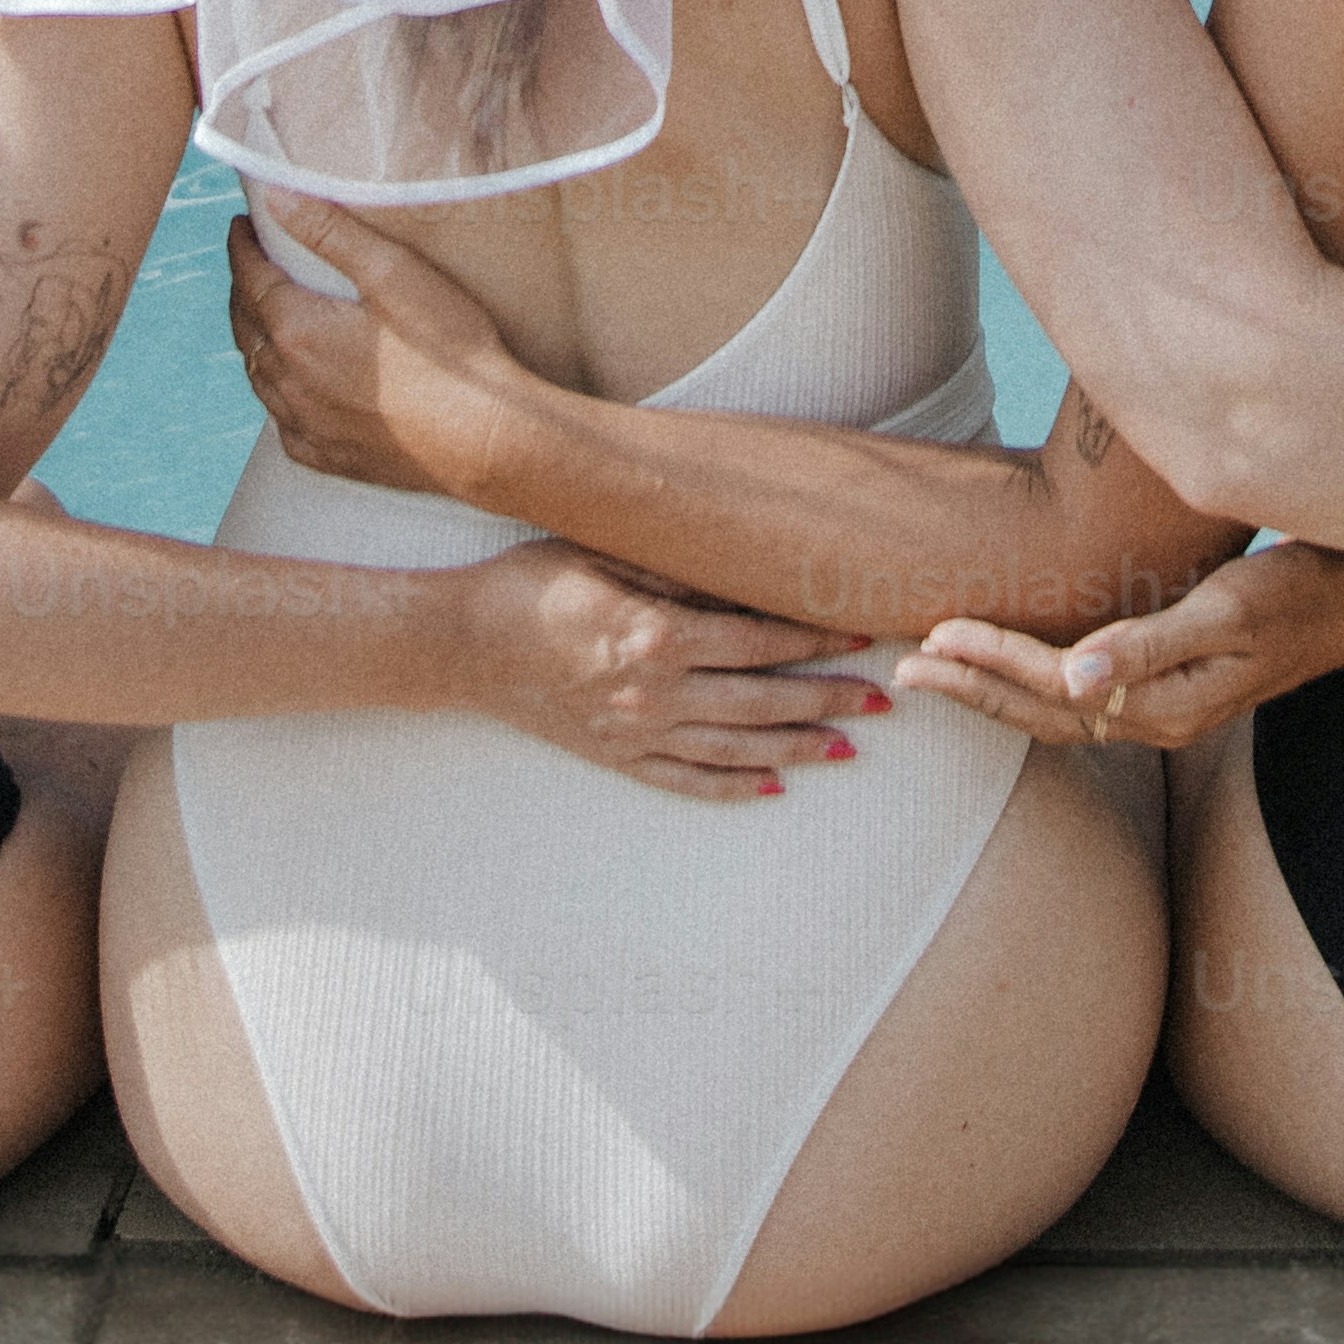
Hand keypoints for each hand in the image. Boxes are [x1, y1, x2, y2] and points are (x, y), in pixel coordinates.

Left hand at [231, 199, 546, 499]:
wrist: (485, 439)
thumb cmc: (448, 352)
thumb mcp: (394, 274)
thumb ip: (331, 232)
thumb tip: (276, 197)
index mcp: (297, 331)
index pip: (250, 278)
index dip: (242, 248)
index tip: (241, 226)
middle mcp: (289, 382)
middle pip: (246, 326)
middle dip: (244, 289)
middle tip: (251, 263)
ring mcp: (306, 425)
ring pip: (259, 376)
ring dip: (255, 340)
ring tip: (266, 315)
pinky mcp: (328, 456)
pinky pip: (282, 422)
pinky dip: (277, 393)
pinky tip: (293, 388)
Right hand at [450, 539, 888, 801]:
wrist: (461, 644)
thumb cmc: (532, 582)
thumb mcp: (607, 554)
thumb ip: (679, 570)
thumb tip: (749, 575)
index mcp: (657, 634)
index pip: (759, 641)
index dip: (816, 640)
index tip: (864, 636)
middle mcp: (655, 693)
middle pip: (761, 701)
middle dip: (827, 702)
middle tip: (882, 703)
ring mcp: (635, 733)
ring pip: (734, 748)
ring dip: (796, 750)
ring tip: (848, 751)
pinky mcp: (614, 758)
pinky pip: (684, 781)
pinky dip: (732, 788)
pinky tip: (771, 788)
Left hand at [899, 542, 1329, 756]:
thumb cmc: (1296, 594)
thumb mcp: (1227, 610)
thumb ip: (1149, 646)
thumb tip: (1073, 680)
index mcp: (1162, 706)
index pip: (1052, 687)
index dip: (991, 659)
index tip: (935, 633)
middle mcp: (1154, 720)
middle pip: (1040, 715)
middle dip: (971, 688)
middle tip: (904, 667)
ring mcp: (1161, 710)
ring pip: (1054, 714)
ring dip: (991, 691)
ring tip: (935, 669)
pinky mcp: (1166, 690)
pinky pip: (1079, 700)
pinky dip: (1030, 685)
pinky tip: (1010, 668)